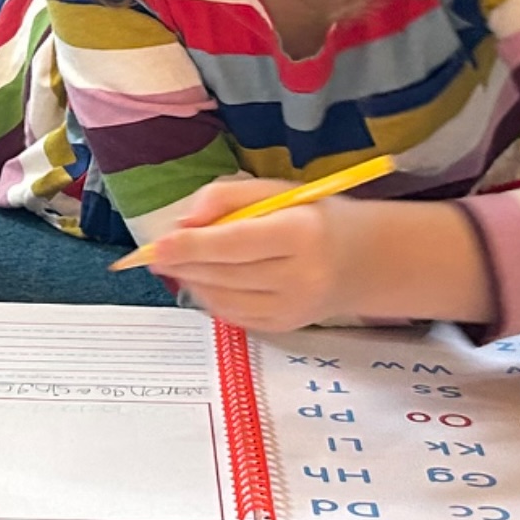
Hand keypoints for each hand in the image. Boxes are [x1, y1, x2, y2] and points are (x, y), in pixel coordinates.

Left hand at [139, 176, 357, 333]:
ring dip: (192, 281)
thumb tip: (184, 222)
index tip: (159, 244)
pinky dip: (210, 298)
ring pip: (224, 299)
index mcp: (302, 233)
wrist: (364, 260)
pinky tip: (204, 280)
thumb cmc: (315, 217)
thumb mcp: (279, 192)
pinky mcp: (285, 327)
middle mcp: (301, 276)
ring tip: (177, 263)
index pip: (237, 243)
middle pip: (225, 274)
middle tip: (156, 254)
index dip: (194, 245)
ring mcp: (293, 308)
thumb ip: (228, 197)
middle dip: (184, 264)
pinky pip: (234, 316)